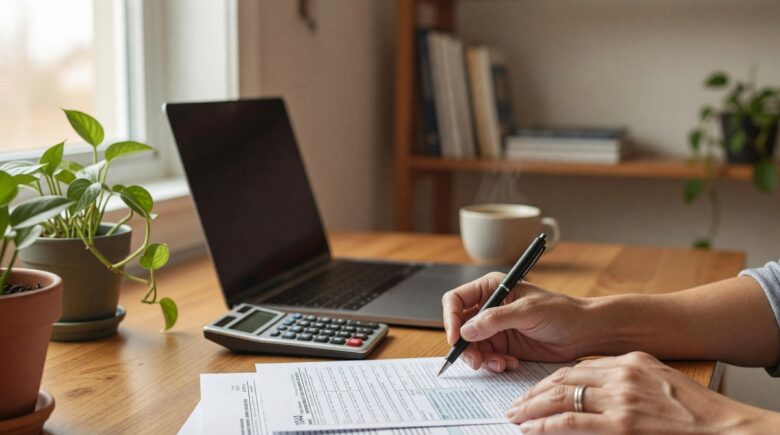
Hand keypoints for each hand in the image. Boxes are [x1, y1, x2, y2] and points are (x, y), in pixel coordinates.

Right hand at [442, 272, 593, 371]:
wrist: (583, 332)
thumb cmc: (560, 311)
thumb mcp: (526, 311)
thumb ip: (495, 319)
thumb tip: (466, 330)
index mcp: (491, 288)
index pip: (456, 300)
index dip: (450, 318)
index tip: (455, 338)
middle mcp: (489, 308)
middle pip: (460, 327)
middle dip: (466, 345)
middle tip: (476, 360)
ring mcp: (495, 328)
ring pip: (472, 346)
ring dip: (481, 358)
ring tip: (500, 363)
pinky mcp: (504, 346)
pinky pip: (487, 357)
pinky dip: (494, 363)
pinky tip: (510, 363)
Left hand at [505, 351, 777, 433]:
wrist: (723, 428)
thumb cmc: (693, 409)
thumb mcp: (658, 379)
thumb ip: (624, 378)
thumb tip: (591, 388)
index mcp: (628, 361)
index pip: (576, 368)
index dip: (549, 381)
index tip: (534, 391)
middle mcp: (620, 375)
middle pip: (563, 380)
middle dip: (534, 393)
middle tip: (515, 404)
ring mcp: (620, 399)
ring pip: (561, 398)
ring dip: (533, 409)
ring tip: (516, 416)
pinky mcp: (621, 424)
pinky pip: (571, 422)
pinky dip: (545, 425)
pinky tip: (530, 429)